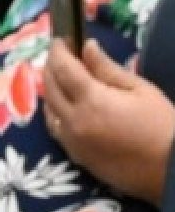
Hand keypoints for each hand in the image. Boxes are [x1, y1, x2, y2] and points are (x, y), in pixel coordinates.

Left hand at [44, 40, 174, 205]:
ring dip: (51, 89)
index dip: (58, 51)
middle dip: (52, 67)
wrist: (171, 171)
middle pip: (50, 86)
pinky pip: (55, 128)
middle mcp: (73, 120)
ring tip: (63, 77)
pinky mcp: (75, 156)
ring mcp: (71, 141)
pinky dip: (55, 112)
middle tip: (61, 55)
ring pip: (48, 108)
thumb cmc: (163, 126)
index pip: (63, 68)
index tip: (60, 40)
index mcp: (91, 101)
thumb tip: (87, 47)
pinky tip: (64, 105)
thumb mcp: (140, 90)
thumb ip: (108, 69)